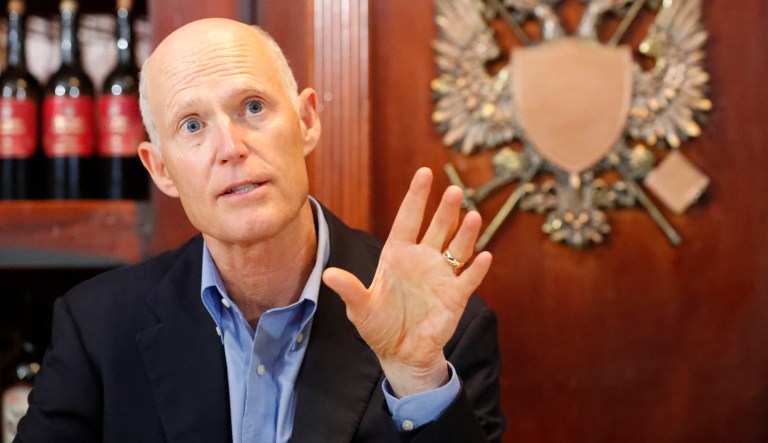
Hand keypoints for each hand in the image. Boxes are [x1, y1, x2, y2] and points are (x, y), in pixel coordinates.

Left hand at [322, 167, 491, 396]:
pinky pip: (468, 279)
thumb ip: (349, 290)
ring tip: (473, 216)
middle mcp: (422, 259)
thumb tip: (327, 275)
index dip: (416, 197)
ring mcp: (441, 276)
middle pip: (437, 228)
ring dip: (466, 233)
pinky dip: (476, 269)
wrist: (401, 353)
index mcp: (397, 255)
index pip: (408, 219)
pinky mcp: (455, 296)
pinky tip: (483, 257)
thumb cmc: (378, 326)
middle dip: (446, 210)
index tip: (425, 173)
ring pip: (457, 248)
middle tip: (454, 191)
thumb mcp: (360, 308)